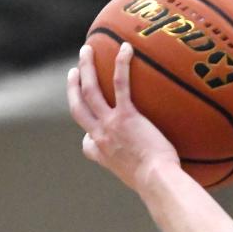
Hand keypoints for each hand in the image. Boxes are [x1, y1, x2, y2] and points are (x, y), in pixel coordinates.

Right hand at [67, 41, 179, 190]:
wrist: (156, 180)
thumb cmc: (156, 183)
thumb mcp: (142, 180)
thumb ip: (143, 170)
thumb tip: (159, 172)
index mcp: (103, 155)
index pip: (87, 143)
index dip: (87, 135)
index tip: (91, 131)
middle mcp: (101, 137)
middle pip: (77, 107)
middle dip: (73, 87)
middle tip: (74, 71)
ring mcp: (110, 125)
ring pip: (90, 90)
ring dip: (86, 68)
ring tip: (87, 50)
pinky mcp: (126, 116)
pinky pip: (120, 84)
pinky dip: (121, 64)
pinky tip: (126, 48)